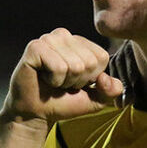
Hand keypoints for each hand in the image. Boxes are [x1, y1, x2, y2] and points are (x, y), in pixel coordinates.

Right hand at [3, 28, 122, 125]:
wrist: (36, 113)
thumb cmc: (64, 102)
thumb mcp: (96, 99)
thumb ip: (111, 90)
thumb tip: (108, 80)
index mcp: (79, 41)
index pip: (102, 58)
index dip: (91, 78)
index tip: (75, 82)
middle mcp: (64, 35)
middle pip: (89, 62)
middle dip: (77, 81)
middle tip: (61, 83)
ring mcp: (48, 39)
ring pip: (75, 65)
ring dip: (65, 82)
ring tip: (52, 81)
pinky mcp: (35, 47)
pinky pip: (58, 67)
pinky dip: (54, 80)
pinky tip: (44, 78)